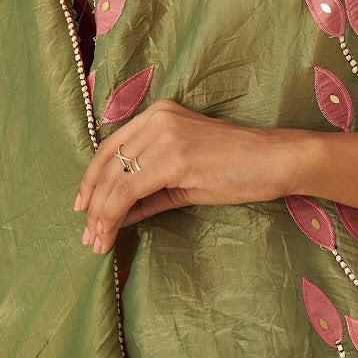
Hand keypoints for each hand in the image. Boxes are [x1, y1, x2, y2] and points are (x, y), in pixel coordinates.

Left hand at [72, 98, 292, 253]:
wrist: (275, 160)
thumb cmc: (237, 167)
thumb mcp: (183, 177)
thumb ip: (148, 191)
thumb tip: (114, 215)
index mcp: (158, 114)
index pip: (110, 147)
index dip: (91, 180)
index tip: (82, 208)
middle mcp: (156, 119)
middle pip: (108, 164)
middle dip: (92, 204)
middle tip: (86, 235)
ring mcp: (165, 135)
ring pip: (115, 181)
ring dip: (100, 216)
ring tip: (96, 242)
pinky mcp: (174, 158)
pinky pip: (130, 191)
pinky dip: (113, 216)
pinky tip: (110, 234)